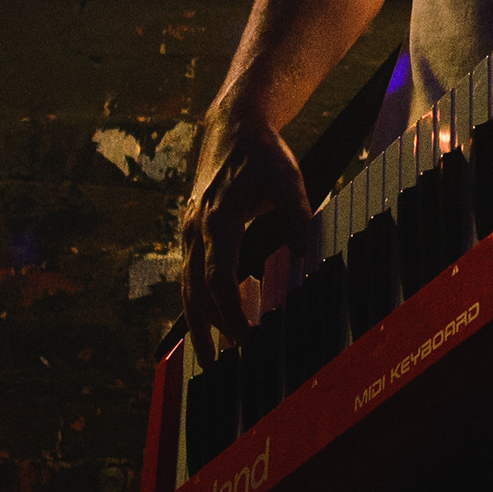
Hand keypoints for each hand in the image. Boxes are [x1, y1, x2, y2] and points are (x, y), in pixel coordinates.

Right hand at [176, 118, 307, 353]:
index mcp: (218, 218)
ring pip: (187, 287)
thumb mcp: (288, 182)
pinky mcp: (191, 233)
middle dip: (212, 329)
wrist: (232, 128)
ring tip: (213, 358)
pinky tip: (212, 324)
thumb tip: (305, 261)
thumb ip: (297, 221)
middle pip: (196, 291)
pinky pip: (189, 276)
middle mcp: (195, 229)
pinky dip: (198, 303)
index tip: (249, 338)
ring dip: (198, 324)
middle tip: (231, 364)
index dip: (231, 313)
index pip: (219, 278)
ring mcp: (189, 232)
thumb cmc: (263, 156)